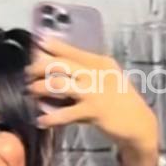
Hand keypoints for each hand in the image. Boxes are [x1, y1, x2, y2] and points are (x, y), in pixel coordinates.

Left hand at [25, 33, 159, 163]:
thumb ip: (89, 74)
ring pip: (60, 85)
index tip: (39, 42)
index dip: (54, 46)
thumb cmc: (120, 102)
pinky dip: (51, 117)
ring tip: (31, 93)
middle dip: (41, 67)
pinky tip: (41, 120)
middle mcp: (96, 73)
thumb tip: (64, 74)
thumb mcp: (107, 80)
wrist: (138, 123)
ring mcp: (94, 91)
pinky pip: (66, 113)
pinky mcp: (93, 111)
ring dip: (41, 88)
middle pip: (62, 65)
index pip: (73, 51)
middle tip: (28, 73)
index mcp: (100, 62)